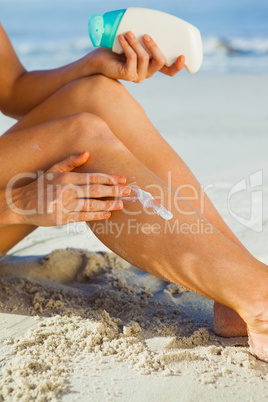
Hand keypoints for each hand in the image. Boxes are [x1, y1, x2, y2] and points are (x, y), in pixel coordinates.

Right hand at [7, 152, 129, 225]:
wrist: (21, 204)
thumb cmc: (40, 186)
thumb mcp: (52, 170)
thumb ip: (70, 162)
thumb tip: (87, 153)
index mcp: (65, 178)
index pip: (92, 178)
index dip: (109, 179)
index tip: (123, 179)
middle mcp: (66, 191)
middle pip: (94, 191)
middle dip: (114, 191)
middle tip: (128, 191)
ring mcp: (64, 206)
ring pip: (91, 205)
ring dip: (108, 205)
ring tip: (122, 204)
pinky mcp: (62, 219)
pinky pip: (83, 217)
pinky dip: (96, 216)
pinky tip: (107, 215)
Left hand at [88, 32, 184, 82]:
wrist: (99, 59)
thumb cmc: (117, 49)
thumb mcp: (135, 42)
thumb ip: (145, 39)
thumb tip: (153, 23)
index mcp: (152, 67)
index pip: (169, 71)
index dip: (177, 66)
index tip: (182, 56)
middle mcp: (147, 74)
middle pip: (160, 62)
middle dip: (154, 46)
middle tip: (145, 34)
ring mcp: (138, 76)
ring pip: (145, 58)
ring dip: (136, 43)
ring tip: (127, 33)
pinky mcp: (127, 75)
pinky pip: (132, 59)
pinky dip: (128, 46)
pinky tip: (122, 38)